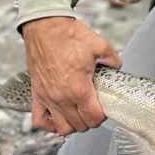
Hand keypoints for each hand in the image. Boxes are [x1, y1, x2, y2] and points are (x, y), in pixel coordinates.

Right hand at [21, 16, 121, 135]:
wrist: (45, 26)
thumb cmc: (69, 35)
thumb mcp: (100, 46)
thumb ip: (113, 60)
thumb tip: (117, 67)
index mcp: (79, 89)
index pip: (93, 118)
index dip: (103, 116)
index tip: (105, 108)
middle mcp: (61, 98)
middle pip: (80, 126)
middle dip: (90, 120)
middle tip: (95, 108)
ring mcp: (47, 97)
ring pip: (62, 128)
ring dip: (73, 125)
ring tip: (79, 114)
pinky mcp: (36, 94)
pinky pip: (39, 120)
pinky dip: (49, 125)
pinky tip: (58, 117)